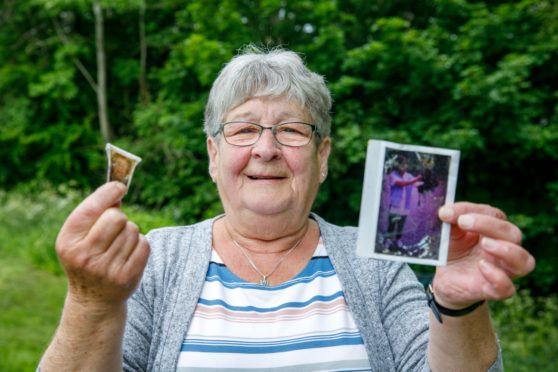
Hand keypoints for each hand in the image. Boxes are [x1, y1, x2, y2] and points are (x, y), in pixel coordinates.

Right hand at [55, 182, 149, 308]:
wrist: (93, 299)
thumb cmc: (88, 257)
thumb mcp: (80, 237)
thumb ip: (94, 212)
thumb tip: (117, 188)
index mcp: (68, 242)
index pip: (91, 209)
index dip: (108, 193)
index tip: (120, 186)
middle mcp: (85, 256)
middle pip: (117, 217)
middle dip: (119, 217)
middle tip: (114, 228)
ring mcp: (106, 269)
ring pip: (133, 230)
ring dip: (130, 233)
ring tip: (119, 246)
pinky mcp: (127, 277)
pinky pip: (144, 244)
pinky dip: (140, 245)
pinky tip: (129, 254)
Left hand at [433, 202, 534, 308]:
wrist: (445, 281)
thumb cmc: (451, 253)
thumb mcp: (447, 235)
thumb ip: (449, 223)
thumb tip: (444, 212)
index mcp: (494, 231)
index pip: (493, 215)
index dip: (471, 210)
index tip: (447, 212)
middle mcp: (504, 249)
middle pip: (513, 234)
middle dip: (489, 225)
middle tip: (464, 222)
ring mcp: (502, 270)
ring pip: (524, 261)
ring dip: (506, 250)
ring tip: (485, 243)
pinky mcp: (493, 290)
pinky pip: (507, 287)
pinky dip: (498, 277)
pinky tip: (482, 266)